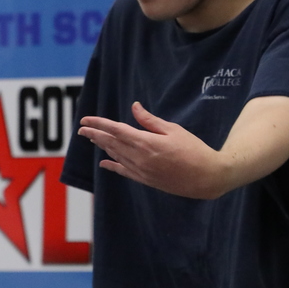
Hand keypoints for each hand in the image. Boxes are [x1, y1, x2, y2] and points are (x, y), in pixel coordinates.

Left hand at [78, 96, 288, 198]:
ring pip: (115, 156)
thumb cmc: (194, 150)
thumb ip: (150, 121)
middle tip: (81, 129)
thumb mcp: (173, 130)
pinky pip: (124, 171)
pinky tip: (103, 163)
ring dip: (102, 147)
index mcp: (146, 142)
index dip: (98, 124)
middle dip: (94, 135)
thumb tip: (135, 107)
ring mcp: (142, 171)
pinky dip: (112, 166)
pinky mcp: (146, 180)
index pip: (115, 130)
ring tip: (91, 139)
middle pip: (111, 143)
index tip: (85, 120)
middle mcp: (139, 157)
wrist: (207, 178)